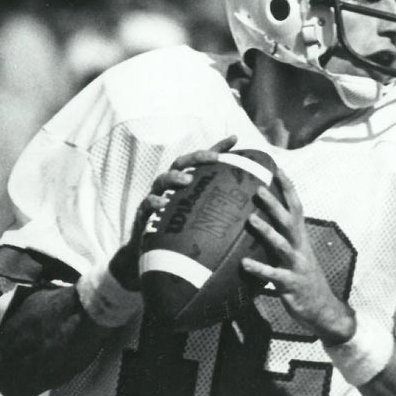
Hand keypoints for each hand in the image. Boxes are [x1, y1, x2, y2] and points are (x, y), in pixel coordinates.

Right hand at [109, 136, 238, 288]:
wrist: (155, 255)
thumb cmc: (180, 230)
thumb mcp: (200, 215)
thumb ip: (219, 200)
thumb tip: (250, 191)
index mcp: (184, 182)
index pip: (200, 160)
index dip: (217, 148)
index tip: (234, 140)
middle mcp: (170, 186)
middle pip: (181, 163)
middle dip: (196, 158)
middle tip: (213, 158)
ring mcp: (156, 198)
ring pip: (162, 180)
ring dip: (175, 177)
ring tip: (187, 180)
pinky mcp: (145, 215)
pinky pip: (147, 205)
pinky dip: (155, 202)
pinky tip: (164, 203)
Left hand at [242, 167, 355, 344]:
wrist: (322, 310)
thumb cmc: (303, 281)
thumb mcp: (294, 257)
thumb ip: (279, 242)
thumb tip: (259, 226)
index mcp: (301, 240)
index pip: (297, 208)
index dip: (288, 189)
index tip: (277, 169)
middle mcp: (301, 249)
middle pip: (289, 221)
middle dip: (275, 204)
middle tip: (259, 188)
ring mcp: (297, 266)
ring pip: (282, 245)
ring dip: (267, 231)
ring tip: (250, 219)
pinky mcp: (292, 285)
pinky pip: (274, 275)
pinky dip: (259, 268)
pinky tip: (244, 264)